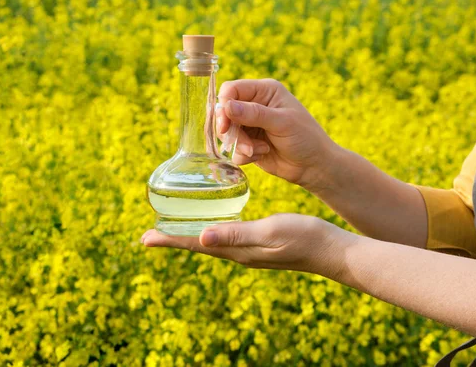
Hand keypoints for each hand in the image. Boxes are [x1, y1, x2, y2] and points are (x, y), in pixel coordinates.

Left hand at [140, 214, 344, 274]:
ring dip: (190, 235)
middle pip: (199, 244)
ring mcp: (249, 249)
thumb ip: (237, 235)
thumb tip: (201, 238)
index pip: (196, 244)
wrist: (330, 248)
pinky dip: (211, 230)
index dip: (170, 240)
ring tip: (173, 228)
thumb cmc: (303, 237)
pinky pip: (226, 236)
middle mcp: (239, 252)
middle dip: (174, 238)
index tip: (144, 238)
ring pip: (211, 241)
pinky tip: (212, 222)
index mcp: (238, 250)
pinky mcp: (258, 243)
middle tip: (150, 234)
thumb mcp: (269, 232)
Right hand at [217, 79, 338, 189]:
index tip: (225, 123)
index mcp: (264, 91)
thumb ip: (254, 114)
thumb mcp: (282, 122)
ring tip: (258, 150)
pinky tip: (262, 153)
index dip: (224, 104)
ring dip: (239, 144)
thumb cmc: (305, 137)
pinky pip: (233, 149)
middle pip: (224, 112)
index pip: (232, 90)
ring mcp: (250, 125)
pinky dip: (244, 154)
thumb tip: (227, 106)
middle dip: (231, 130)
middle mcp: (254, 105)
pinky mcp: (248, 143)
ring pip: (226, 132)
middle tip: (244, 143)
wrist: (313, 165)